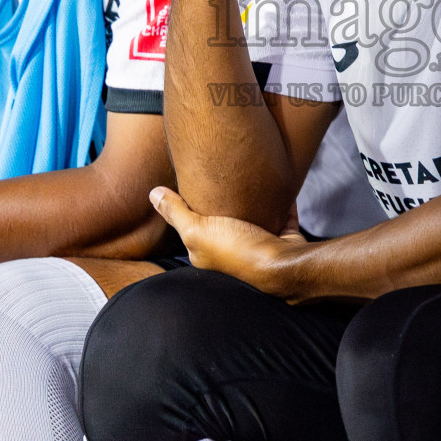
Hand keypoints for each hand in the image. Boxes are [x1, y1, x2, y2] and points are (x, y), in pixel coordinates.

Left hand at [150, 186, 300, 298]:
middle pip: (225, 224)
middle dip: (223, 205)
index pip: (193, 230)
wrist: (287, 267)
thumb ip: (176, 213)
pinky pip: (282, 215)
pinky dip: (280, 202)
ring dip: (252, 202)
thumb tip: (152, 193)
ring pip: (254, 219)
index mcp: (208, 253)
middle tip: (221, 173)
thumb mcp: (198, 231)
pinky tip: (277, 183)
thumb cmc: (240, 251)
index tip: (190, 182)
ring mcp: (260, 246)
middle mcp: (233, 252)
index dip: (190, 209)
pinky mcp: (283, 238)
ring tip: (247, 175)